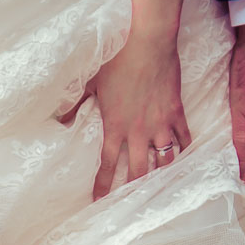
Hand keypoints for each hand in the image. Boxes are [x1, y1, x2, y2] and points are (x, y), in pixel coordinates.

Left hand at [65, 31, 191, 200]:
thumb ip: (76, 103)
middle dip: (132, 189)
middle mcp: (138, 131)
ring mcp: (160, 124)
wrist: (147, 42)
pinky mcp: (176, 113)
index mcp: (115, 126)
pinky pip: (183, 138)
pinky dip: (184, 149)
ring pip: (163, 159)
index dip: (103, 185)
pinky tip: (183, 157)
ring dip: (160, 173)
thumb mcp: (90, 81)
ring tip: (158, 185)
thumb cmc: (116, 58)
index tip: (99, 201)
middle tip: (131, 203)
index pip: (107, 164)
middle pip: (136, 170)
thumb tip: (61, 119)